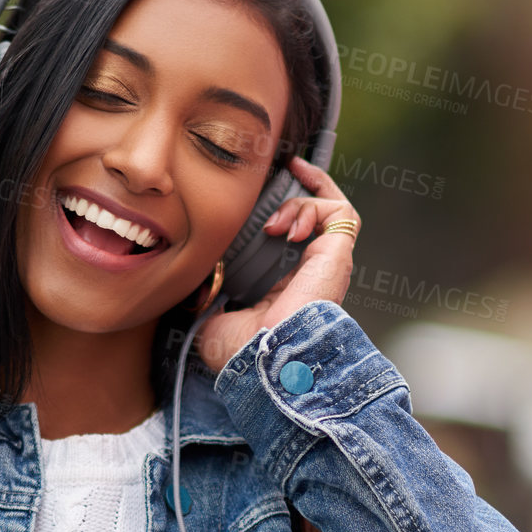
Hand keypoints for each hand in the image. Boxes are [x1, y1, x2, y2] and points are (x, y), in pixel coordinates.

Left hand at [194, 155, 360, 374]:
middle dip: (295, 191)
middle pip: (312, 218)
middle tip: (280, 173)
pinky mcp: (338, 254)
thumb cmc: (239, 350)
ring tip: (273, 223)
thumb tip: (191, 281)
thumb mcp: (211, 316)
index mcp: (284, 288)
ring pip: (328, 210)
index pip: (286, 241)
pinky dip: (315, 203)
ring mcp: (327, 264)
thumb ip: (205, 294)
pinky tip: (287, 226)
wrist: (262, 357)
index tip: (259, 193)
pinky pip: (340, 211)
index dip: (276, 213)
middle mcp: (310, 274)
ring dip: (299, 202)